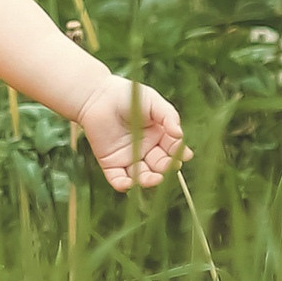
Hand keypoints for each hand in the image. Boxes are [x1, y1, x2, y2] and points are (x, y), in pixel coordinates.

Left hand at [74, 73, 189, 190]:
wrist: (96, 95)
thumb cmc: (127, 95)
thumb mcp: (152, 102)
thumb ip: (168, 116)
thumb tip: (180, 134)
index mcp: (160, 137)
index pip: (173, 150)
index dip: (180, 154)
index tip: (184, 154)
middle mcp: (147, 150)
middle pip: (160, 165)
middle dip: (166, 167)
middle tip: (169, 165)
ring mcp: (129, 157)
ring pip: (142, 175)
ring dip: (149, 180)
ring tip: (154, 178)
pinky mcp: (110, 162)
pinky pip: (118, 178)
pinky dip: (124, 185)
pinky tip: (129, 184)